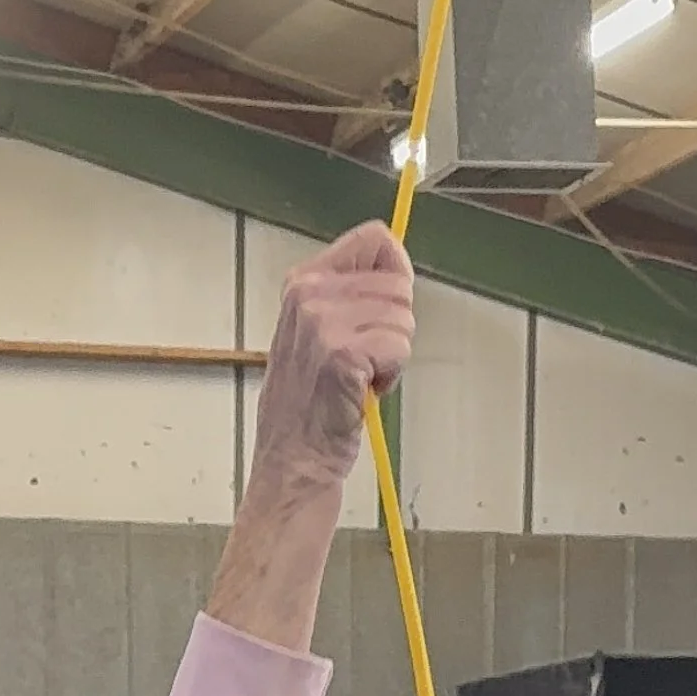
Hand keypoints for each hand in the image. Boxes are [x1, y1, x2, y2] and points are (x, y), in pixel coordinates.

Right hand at [247, 225, 416, 493]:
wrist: (293, 457)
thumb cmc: (309, 403)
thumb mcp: (316, 332)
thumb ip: (348, 295)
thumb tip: (395, 266)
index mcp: (303, 281)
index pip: (375, 238)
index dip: (396, 270)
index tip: (387, 305)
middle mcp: (310, 293)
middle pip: (398, 283)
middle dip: (393, 324)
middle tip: (362, 358)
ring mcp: (323, 322)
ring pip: (403, 317)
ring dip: (391, 354)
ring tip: (358, 377)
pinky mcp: (342, 353)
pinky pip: (399, 347)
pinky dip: (390, 376)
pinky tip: (361, 391)